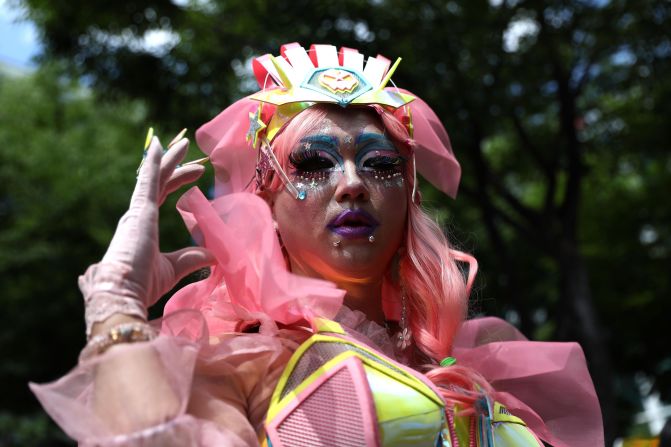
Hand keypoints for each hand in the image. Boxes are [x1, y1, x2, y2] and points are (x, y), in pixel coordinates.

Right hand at [80, 133, 213, 334]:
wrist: (123, 293)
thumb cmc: (143, 284)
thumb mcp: (173, 269)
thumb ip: (191, 258)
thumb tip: (214, 255)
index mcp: (142, 227)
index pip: (161, 195)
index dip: (177, 182)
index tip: (196, 173)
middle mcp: (136, 215)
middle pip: (158, 183)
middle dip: (176, 167)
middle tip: (192, 153)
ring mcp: (136, 211)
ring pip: (154, 177)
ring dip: (169, 159)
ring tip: (184, 143)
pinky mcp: (139, 211)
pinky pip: (147, 180)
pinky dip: (153, 162)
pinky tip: (159, 146)